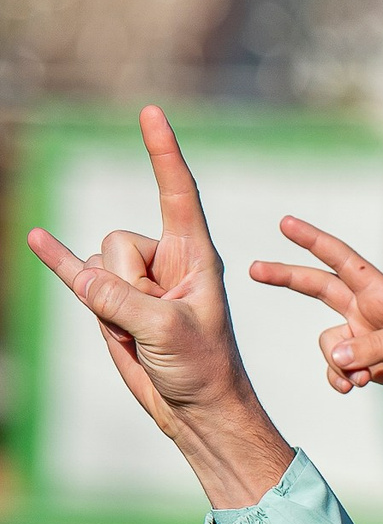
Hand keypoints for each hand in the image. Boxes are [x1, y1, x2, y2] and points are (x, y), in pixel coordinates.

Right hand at [25, 106, 293, 508]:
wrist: (198, 411)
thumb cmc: (205, 370)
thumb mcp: (169, 332)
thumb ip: (123, 300)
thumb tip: (81, 276)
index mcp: (196, 258)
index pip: (177, 193)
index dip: (163, 153)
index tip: (152, 112)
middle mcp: (166, 263)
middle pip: (118, 241)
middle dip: (126, 282)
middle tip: (160, 324)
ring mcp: (138, 284)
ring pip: (97, 266)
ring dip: (110, 304)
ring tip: (145, 336)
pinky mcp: (114, 305)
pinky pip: (77, 274)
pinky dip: (56, 259)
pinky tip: (36, 238)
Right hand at [248, 221, 382, 401]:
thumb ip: (372, 349)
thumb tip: (334, 361)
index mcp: (380, 293)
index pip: (341, 259)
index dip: (313, 241)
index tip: (285, 222)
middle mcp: (368, 312)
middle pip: (317, 289)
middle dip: (287, 279)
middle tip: (253, 269)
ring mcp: (368, 339)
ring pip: (330, 346)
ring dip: (335, 363)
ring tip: (355, 380)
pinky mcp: (374, 366)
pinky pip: (343, 371)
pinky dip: (341, 380)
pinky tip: (352, 387)